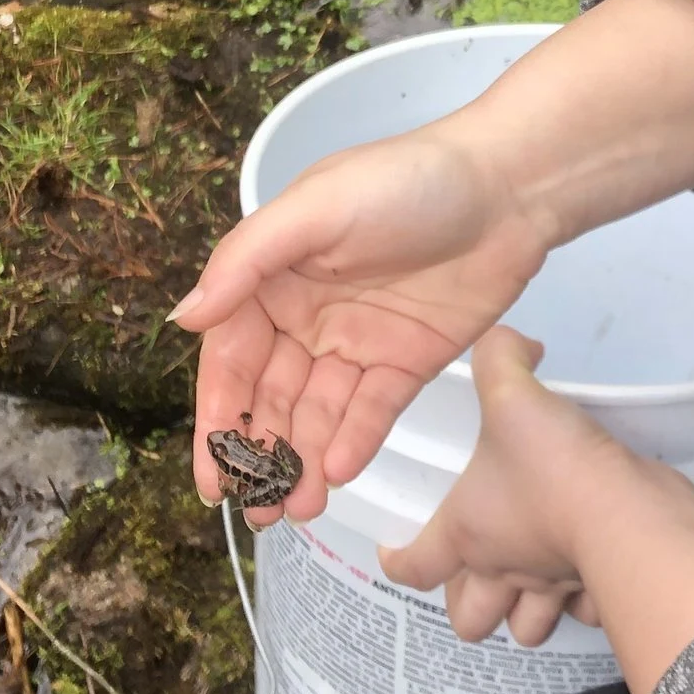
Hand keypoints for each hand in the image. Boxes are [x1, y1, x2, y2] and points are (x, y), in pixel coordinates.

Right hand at [175, 126, 554, 521]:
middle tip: (257, 511)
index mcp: (274, 276)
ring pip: (318, 414)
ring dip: (303, 461)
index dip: (218, 417)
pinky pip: (372, 412)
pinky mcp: (408, 361)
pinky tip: (339, 472)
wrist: (508, 187)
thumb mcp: (316, 208)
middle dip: (258, 457)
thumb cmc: (405, 182)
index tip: (212, 476)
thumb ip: (247, 261)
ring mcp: (358, 341)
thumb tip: (184, 318)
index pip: (232, 358)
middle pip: (270, 397)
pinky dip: (353, 443)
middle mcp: (308, 314)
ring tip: (297, 509)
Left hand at [376, 327, 640, 644]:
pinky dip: (582, 599)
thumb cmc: (553, 465)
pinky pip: (584, 611)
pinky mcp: (600, 589)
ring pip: (528, 630)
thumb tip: (514, 342)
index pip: (412, 567)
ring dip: (525, 613)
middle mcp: (503, 571)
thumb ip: (502, 355)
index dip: (398, 560)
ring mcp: (552, 588)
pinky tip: (586, 569)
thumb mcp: (512, 392)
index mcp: (466, 534)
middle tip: (477, 572)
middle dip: (470, 607)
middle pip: (469, 621)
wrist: (626, 510)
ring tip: (531, 579)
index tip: (396, 548)